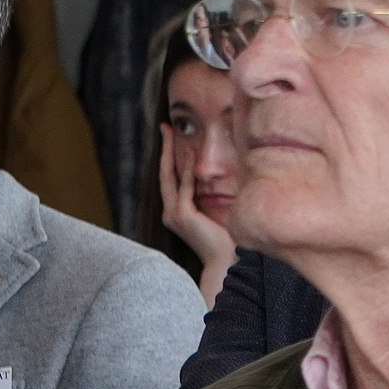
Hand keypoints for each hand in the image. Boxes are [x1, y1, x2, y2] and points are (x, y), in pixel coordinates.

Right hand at [159, 127, 236, 305]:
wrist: (225, 260)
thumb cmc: (225, 237)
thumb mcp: (213, 211)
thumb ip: (208, 195)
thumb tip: (215, 175)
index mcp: (175, 212)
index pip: (170, 179)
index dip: (169, 157)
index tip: (171, 138)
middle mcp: (169, 212)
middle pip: (163, 174)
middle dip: (163, 149)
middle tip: (164, 127)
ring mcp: (173, 214)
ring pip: (169, 177)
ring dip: (171, 153)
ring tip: (171, 133)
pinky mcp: (182, 215)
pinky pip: (185, 187)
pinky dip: (187, 169)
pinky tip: (190, 153)